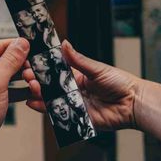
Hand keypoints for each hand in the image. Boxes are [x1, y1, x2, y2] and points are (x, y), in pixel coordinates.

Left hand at [0, 38, 29, 160]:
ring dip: (26, 81)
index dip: (20, 48)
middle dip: (25, 68)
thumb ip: (10, 61)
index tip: (37, 51)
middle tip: (35, 76)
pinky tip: (32, 94)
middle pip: (9, 60)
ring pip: (12, 76)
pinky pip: (11, 90)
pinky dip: (22, 92)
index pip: (2, 45)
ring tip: (36, 86)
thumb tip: (22, 43)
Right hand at [23, 40, 143, 130]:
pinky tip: (34, 103)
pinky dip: (45, 109)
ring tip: (31, 87)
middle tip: (28, 75)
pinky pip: (59, 113)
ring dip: (39, 94)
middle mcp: (73, 90)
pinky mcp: (76, 116)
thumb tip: (64, 44)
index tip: (31, 62)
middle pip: (51, 86)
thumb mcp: (97, 68)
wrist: (132, 102)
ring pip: (52, 99)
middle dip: (38, 80)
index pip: (56, 72)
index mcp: (77, 77)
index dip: (44, 68)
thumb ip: (78, 60)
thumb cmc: (119, 82)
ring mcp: (74, 104)